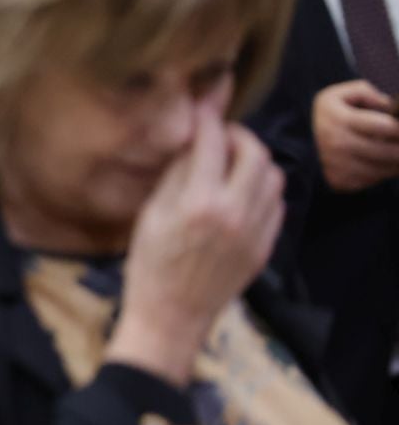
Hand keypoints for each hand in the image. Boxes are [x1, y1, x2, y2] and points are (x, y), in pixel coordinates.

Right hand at [107, 103, 284, 387]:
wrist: (172, 316)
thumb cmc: (148, 264)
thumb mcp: (150, 214)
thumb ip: (176, 175)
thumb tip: (192, 142)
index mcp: (198, 202)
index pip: (213, 142)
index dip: (208, 118)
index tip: (202, 108)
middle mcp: (234, 212)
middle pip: (254, 152)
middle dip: (238, 135)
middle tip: (220, 136)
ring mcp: (256, 230)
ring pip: (273, 176)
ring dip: (255, 161)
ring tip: (232, 164)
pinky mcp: (265, 246)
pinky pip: (277, 204)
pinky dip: (262, 189)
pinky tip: (240, 194)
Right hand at [314, 80, 398, 193]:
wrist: (300, 139)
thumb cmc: (330, 114)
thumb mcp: (342, 94)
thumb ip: (367, 92)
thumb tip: (391, 108)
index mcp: (339, 119)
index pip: (386, 127)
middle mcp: (336, 144)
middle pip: (389, 152)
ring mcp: (338, 165)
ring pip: (384, 170)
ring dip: (397, 163)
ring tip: (396, 152)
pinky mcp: (340, 181)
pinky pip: (373, 180)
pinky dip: (383, 173)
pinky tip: (383, 162)